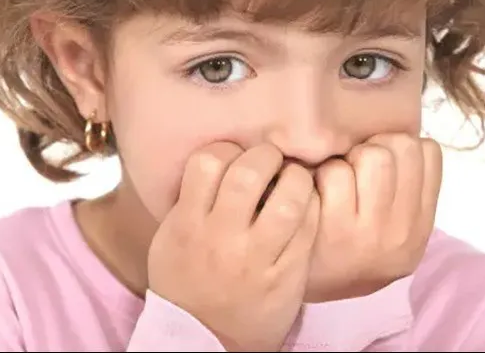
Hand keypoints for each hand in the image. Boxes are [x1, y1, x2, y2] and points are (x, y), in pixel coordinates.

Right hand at [148, 142, 320, 351]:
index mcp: (187, 225)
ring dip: (296, 178)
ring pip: (289, 197)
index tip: (235, 157)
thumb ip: (192, 200)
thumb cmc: (187, 282)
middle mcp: (221, 239)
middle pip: (250, 172)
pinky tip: (306, 205)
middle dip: (266, 155)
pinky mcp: (287, 274)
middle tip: (271, 161)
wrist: (205, 339)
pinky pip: (309, 226)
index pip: (208, 162)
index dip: (227, 150)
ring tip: (293, 180)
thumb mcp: (172, 239)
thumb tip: (221, 155)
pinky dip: (312, 206)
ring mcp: (256, 258)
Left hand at [304, 133, 441, 302]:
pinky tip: (315, 189)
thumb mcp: (391, 231)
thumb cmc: (347, 247)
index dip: (399, 146)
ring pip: (372, 155)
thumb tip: (396, 135)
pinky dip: (320, 173)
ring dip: (347, 158)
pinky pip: (335, 172)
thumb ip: (403, 191)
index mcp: (420, 225)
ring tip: (335, 178)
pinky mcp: (333, 228)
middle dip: (373, 146)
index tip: (381, 161)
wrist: (302, 288)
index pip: (428, 153)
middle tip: (354, 166)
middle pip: (401, 147)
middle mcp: (401, 230)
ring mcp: (369, 231)